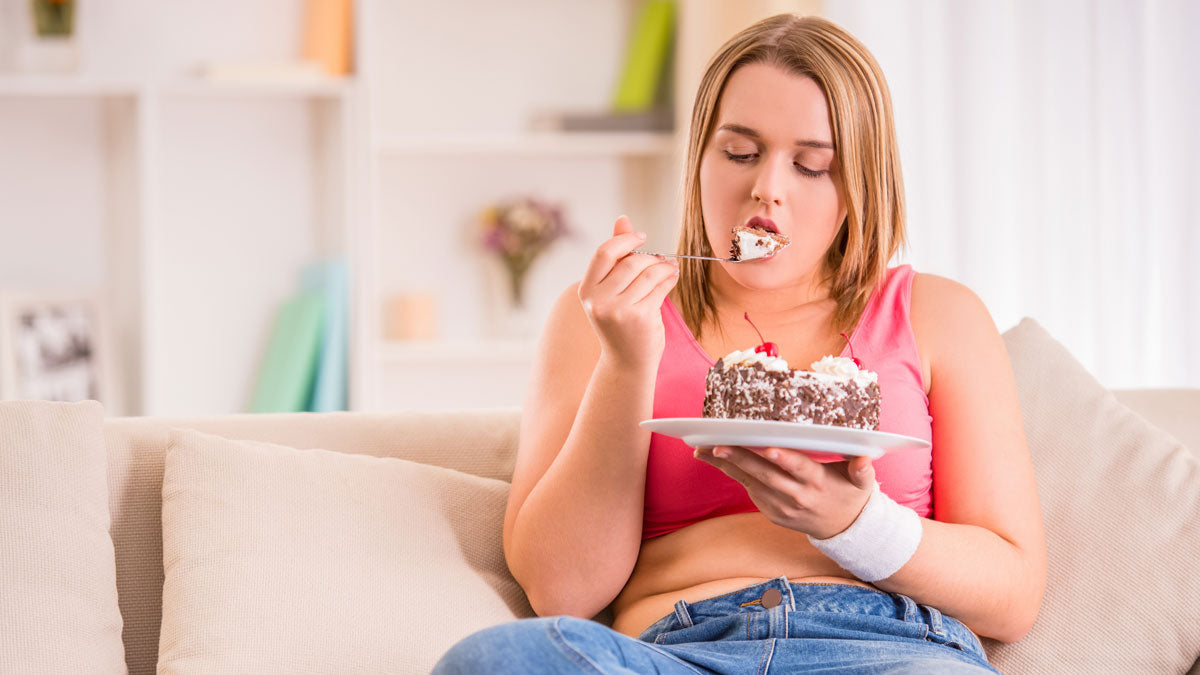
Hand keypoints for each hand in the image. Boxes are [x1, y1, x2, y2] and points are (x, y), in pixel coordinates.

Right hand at [578, 216, 679, 369]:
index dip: (626, 241)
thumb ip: (617, 256)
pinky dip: (670, 279)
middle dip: (650, 258)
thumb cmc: (620, 323)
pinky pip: (660, 286)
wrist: (627, 364)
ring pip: (648, 272)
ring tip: (670, 269)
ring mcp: (618, 310)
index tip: (643, 238)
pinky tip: (672, 278)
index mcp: (586, 290)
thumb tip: (623, 219)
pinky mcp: (640, 317)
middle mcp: (598, 300)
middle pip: (630, 262)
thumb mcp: (612, 290)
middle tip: (662, 261)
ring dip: (664, 267)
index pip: (604, 253)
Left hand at [694, 445, 875, 538]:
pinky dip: (732, 474)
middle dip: (741, 459)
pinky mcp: (772, 512)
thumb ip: (863, 470)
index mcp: (818, 483)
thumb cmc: (850, 494)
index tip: (768, 448)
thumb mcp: (862, 484)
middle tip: (717, 444)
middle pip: (766, 475)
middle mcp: (797, 496)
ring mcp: (782, 506)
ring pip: (750, 483)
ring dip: (726, 465)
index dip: (784, 459)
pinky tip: (713, 458)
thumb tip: (866, 458)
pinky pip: (749, 490)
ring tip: (702, 448)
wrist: (844, 529)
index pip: (799, 469)